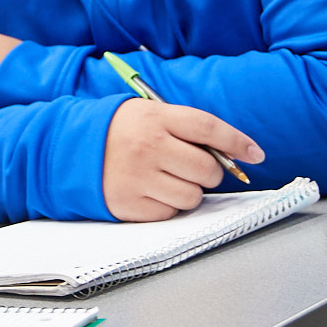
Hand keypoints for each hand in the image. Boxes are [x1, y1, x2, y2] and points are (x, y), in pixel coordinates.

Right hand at [102, 99, 263, 220]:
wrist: (70, 150)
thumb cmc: (120, 131)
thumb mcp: (149, 114)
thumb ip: (186, 128)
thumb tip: (231, 154)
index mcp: (155, 118)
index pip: (208, 128)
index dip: (237, 142)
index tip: (255, 154)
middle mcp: (148, 147)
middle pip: (206, 169)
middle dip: (210, 172)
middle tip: (193, 167)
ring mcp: (138, 178)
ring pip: (192, 196)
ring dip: (189, 191)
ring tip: (168, 178)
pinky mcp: (129, 204)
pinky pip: (170, 212)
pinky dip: (168, 204)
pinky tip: (152, 190)